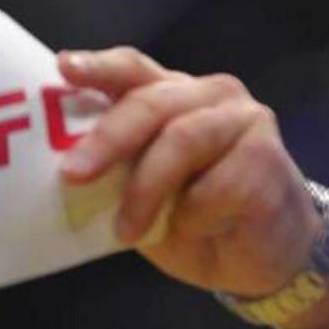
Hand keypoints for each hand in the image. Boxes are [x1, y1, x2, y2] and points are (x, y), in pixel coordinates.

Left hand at [57, 47, 323, 303]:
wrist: (265, 261)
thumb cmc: (198, 223)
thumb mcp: (144, 197)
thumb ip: (116, 172)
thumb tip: (66, 169)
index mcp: (175, 96)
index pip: (134, 70)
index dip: (99, 67)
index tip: (63, 68)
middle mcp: (212, 95)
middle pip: (152, 102)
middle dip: (108, 139)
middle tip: (73, 174)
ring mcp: (245, 121)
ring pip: (181, 140)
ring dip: (146, 190)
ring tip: (126, 231)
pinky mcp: (265, 159)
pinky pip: (212, 187)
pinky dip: (193, 218)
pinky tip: (200, 230)